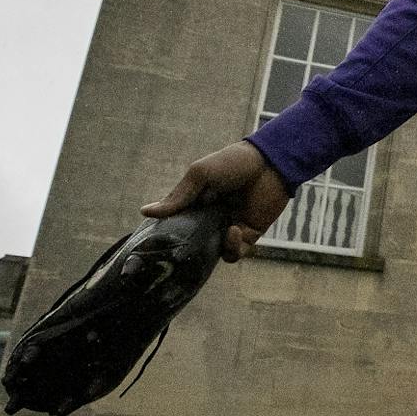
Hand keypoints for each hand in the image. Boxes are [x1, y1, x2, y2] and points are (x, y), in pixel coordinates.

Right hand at [142, 141, 290, 263]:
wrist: (271, 162)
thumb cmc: (233, 162)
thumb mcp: (200, 174)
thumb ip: (178, 196)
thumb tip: (145, 212)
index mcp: (197, 204)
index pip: (177, 226)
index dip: (168, 237)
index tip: (157, 245)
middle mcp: (211, 218)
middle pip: (193, 244)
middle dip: (189, 251)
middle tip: (185, 250)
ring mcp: (229, 227)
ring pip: (213, 253)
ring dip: (215, 248)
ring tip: (224, 230)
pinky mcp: (249, 233)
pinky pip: (235, 252)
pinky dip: (232, 247)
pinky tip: (234, 230)